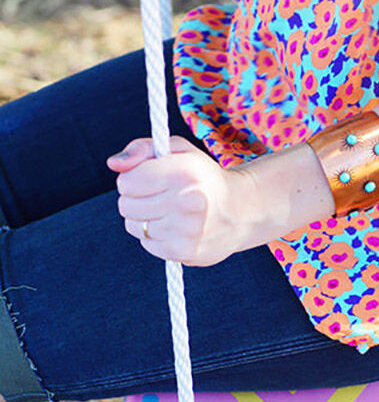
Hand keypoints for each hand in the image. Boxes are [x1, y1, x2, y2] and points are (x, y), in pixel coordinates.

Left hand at [106, 136, 258, 265]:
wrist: (243, 211)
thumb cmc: (203, 177)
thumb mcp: (179, 151)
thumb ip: (142, 149)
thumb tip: (113, 164)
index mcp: (183, 172)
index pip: (126, 182)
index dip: (133, 179)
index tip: (150, 179)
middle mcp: (185, 202)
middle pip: (125, 205)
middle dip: (136, 199)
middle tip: (159, 196)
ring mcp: (185, 231)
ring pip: (134, 226)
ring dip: (145, 219)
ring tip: (169, 212)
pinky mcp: (184, 252)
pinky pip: (147, 244)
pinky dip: (156, 237)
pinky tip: (176, 228)